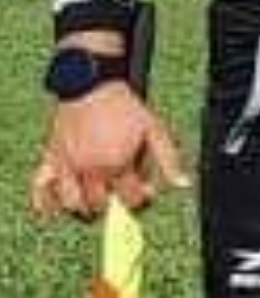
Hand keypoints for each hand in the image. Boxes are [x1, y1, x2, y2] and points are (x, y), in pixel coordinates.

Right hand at [27, 84, 189, 220]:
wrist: (91, 85)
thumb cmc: (124, 107)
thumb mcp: (154, 130)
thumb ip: (168, 160)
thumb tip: (183, 184)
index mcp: (117, 164)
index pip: (130, 199)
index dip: (142, 199)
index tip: (145, 190)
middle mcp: (90, 168)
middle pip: (101, 205)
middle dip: (115, 204)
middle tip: (121, 193)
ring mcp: (67, 165)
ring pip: (72, 203)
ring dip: (84, 208)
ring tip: (95, 203)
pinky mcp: (50, 157)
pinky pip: (40, 187)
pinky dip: (44, 203)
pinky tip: (51, 213)